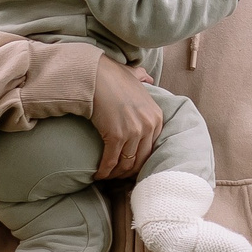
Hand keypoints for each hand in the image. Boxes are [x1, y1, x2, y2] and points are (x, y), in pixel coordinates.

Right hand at [89, 55, 164, 180]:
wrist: (95, 75)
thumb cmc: (111, 75)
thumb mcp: (135, 76)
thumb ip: (143, 78)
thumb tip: (147, 78)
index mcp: (156, 116)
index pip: (152, 148)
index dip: (140, 160)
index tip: (129, 164)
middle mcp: (149, 125)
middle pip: (141, 160)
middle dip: (128, 171)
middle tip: (117, 176)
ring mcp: (134, 131)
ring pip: (126, 164)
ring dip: (115, 174)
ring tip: (106, 176)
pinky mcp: (117, 136)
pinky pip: (111, 162)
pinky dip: (104, 172)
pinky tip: (97, 175)